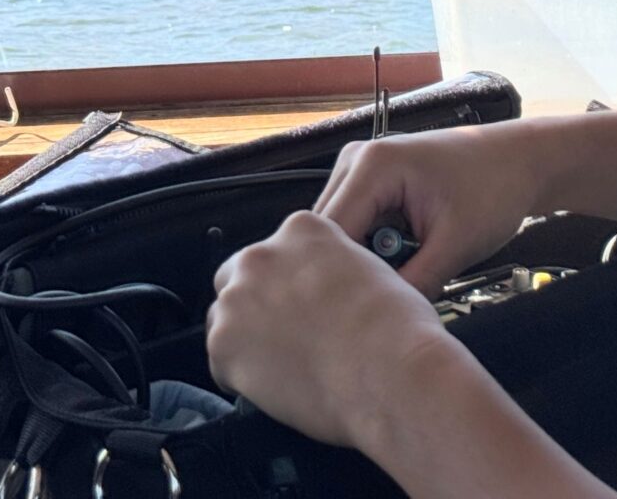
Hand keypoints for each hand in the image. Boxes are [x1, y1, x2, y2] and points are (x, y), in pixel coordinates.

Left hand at [207, 209, 456, 450]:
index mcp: (301, 230)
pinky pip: (221, 363)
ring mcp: (238, 299)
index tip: (300, 304)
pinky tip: (278, 386)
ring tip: (285, 364)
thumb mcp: (370, 269)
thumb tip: (326, 290)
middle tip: (288, 335)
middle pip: (239, 278)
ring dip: (247, 339)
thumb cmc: (396, 328)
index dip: (287, 282)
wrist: (390, 371)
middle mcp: (262, 255)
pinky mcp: (224, 344)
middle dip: (257, 304)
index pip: (276, 251)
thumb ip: (333, 268)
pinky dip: (243, 377)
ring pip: (226, 320)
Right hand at [315, 124, 547, 296]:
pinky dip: (372, 250)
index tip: (355, 314)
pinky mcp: (370, 182)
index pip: (330, 234)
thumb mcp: (456, 245)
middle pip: (327, 234)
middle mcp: (356, 160)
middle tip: (382, 303)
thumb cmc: (495, 188)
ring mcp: (360, 169)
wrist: (519, 161)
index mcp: (373, 165)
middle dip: (351, 271)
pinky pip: (355, 226)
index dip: (339, 278)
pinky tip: (399, 264)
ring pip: (338, 233)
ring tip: (398, 280)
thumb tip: (382, 319)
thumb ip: (414, 284)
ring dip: (362, 261)